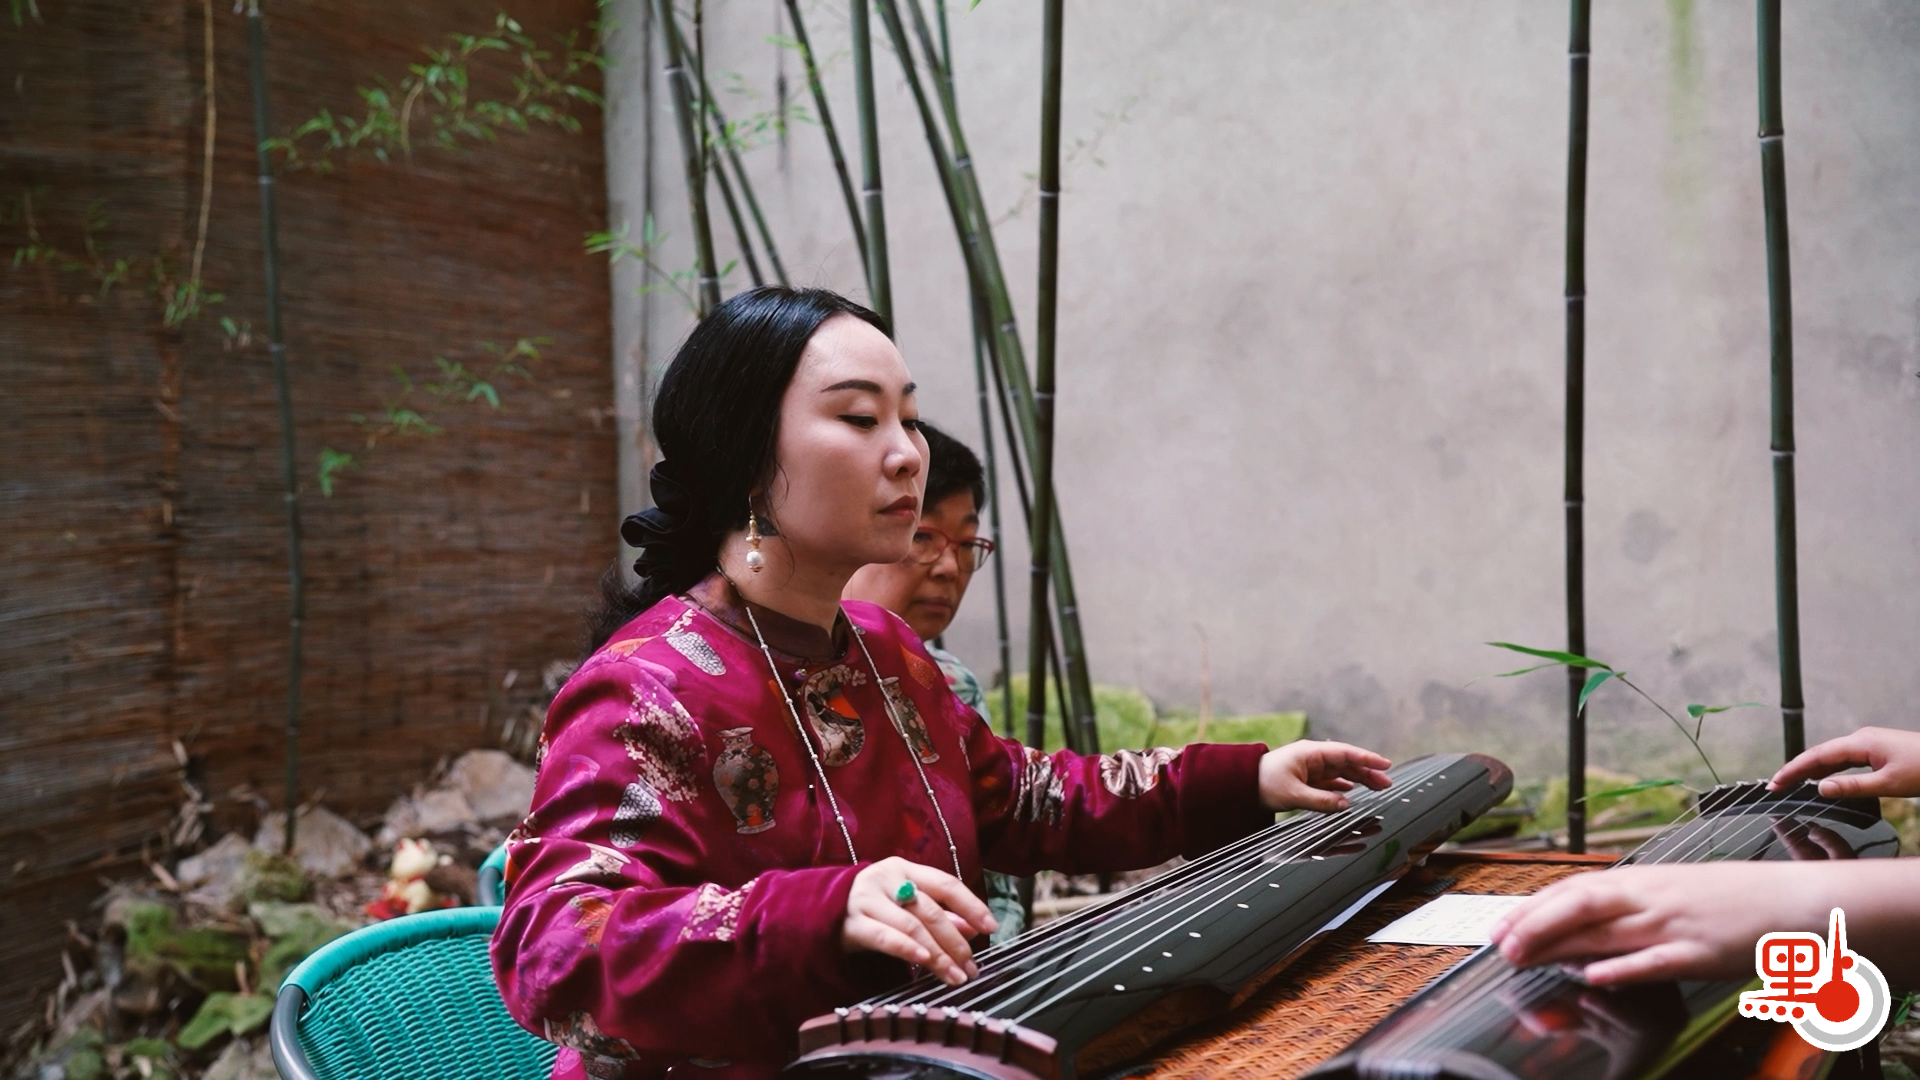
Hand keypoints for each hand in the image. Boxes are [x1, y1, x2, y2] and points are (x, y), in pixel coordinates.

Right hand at [841, 857, 996, 985]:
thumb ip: (937, 913)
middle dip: (956, 942)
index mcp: (903, 868)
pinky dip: (908, 949)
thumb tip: (972, 928)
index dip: (971, 905)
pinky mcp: (851, 923)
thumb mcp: (903, 903)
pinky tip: (925, 961)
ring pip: (912, 926)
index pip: (945, 884)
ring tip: (955, 976)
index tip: (991, 927)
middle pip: (930, 910)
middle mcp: (886, 879)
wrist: (815, 911)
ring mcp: (867, 900)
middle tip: (972, 967)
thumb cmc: (871, 907)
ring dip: (938, 955)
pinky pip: (885, 937)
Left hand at [1257, 740, 1391, 811]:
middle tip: (1388, 783)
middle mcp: (1313, 758)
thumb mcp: (1294, 795)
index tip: (1385, 764)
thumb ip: (1322, 800)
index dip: (1367, 759)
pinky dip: (1343, 786)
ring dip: (1359, 779)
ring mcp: (1310, 768)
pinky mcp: (1306, 779)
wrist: (1241, 786)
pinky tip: (1352, 792)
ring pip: (1341, 773)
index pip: (1345, 754)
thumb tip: (1346, 804)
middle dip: (1368, 772)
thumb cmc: (1264, 784)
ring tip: (1378, 788)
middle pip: (1346, 763)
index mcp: (1311, 754)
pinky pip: (1330, 781)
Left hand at [1488, 863, 1824, 984]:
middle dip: (1534, 923)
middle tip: (1500, 944)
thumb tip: (1592, 927)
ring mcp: (1674, 924)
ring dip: (1559, 944)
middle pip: (1579, 904)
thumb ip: (1634, 908)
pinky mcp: (1700, 952)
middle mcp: (1652, 897)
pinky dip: (1623, 968)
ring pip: (1606, 930)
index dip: (1534, 906)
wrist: (1797, 899)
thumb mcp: (1676, 892)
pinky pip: (1655, 959)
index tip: (1502, 923)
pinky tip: (1595, 976)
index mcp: (1644, 882)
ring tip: (1524, 956)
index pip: (1575, 889)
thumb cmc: (1738, 899)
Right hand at [1769, 726, 1919, 799]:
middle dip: (1796, 769)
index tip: (1775, 782)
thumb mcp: (1889, 784)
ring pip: (1832, 756)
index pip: (1818, 756)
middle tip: (1776, 785)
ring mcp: (1869, 743)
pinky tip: (1823, 778)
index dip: (1793, 769)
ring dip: (1811, 769)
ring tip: (1792, 783)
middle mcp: (1862, 738)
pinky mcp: (1877, 750)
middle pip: (1820, 753)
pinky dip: (1829, 769)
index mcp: (1861, 742)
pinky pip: (1845, 758)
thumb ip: (1853, 787)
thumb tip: (1821, 788)